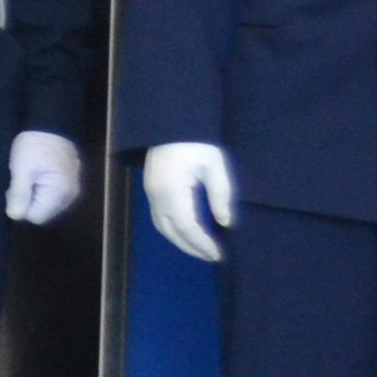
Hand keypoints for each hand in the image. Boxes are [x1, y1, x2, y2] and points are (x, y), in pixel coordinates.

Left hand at [4, 130, 82, 228]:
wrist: (50, 122)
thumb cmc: (33, 145)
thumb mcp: (21, 169)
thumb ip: (19, 194)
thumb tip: (15, 216)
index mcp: (60, 193)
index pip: (36, 217)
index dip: (22, 206)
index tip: (15, 188)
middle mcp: (71, 195)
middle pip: (43, 211)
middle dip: (28, 200)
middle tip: (21, 179)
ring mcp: (72, 187)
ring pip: (47, 203)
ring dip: (34, 193)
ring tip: (29, 174)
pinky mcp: (69, 180)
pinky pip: (52, 193)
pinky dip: (42, 187)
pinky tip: (37, 172)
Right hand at [142, 141, 236, 262]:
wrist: (172, 121)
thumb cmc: (197, 141)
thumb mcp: (215, 166)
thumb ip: (221, 196)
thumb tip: (226, 223)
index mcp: (172, 191)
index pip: (187, 226)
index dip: (202, 243)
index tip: (219, 254)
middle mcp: (156, 196)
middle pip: (171, 231)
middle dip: (191, 247)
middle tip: (213, 256)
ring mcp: (150, 192)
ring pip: (162, 226)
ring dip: (181, 240)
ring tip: (202, 247)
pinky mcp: (151, 188)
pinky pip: (160, 217)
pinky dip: (175, 229)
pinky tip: (190, 230)